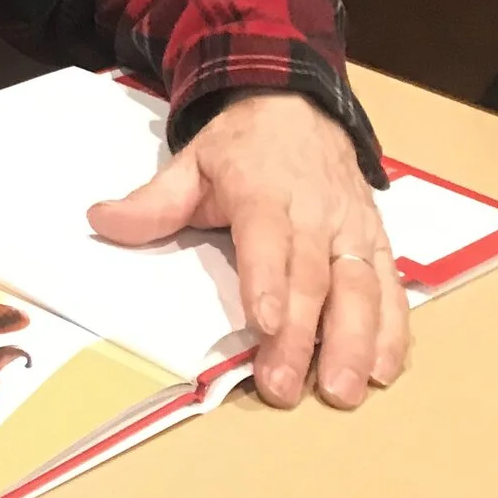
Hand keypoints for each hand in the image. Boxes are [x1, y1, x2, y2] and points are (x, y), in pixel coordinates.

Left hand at [88, 92, 410, 408]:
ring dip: (356, 342)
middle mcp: (316, 214)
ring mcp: (352, 230)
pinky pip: (391, 288)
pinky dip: (394, 329)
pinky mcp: (375, 242)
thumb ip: (152, 201)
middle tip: (286, 386)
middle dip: (302, 336)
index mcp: (264, 192)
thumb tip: (102, 221)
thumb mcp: (190, 163)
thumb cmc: (240, 148)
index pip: (268, 239)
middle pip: (312, 278)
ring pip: (361, 288)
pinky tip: (386, 369)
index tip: (263, 323)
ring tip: (344, 389)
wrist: (297, 107)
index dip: (268, 282)